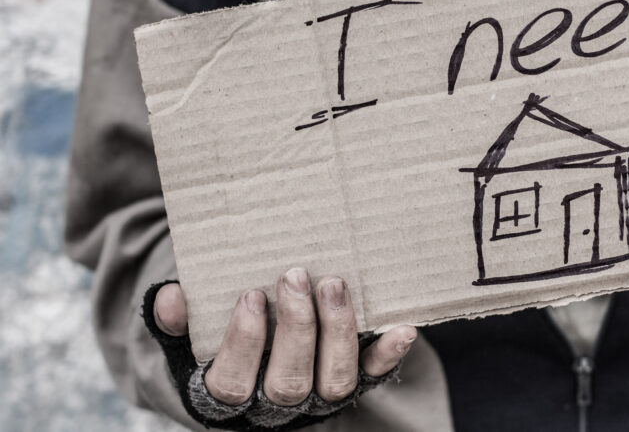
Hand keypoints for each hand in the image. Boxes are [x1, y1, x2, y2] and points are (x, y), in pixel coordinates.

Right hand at [152, 269, 415, 422]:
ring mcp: (318, 399)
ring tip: (334, 284)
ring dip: (337, 331)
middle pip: (288, 382)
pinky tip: (402, 328)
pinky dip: (388, 354)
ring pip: (333, 382)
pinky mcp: (353, 385)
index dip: (243, 341)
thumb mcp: (187, 335)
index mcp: (228, 396)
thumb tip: (170, 297)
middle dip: (296, 328)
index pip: (232, 382)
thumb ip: (176, 319)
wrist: (256, 367)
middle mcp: (275, 406)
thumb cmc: (221, 342)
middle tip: (295, 276)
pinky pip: (374, 377)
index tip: (251, 295)